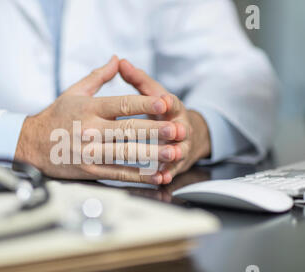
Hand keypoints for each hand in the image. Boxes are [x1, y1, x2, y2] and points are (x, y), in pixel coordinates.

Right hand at [15, 56, 179, 183]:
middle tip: (176, 129)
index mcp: (89, 108)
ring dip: (151, 153)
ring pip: (125, 153)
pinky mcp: (89, 169)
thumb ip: (98, 76)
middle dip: (154, 130)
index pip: (121, 104)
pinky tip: (155, 174)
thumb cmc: (55, 117)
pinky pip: (117, 173)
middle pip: (128, 130)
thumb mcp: (74, 91)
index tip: (163, 103)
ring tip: (172, 152)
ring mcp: (89, 151)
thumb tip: (116, 59)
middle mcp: (90, 129)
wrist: (31, 144)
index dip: (144, 103)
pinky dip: (138, 175)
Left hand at [119, 59, 210, 183]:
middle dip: (174, 129)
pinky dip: (166, 174)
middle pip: (178, 127)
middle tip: (172, 130)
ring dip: (173, 153)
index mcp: (172, 108)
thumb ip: (137, 80)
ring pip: (177, 150)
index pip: (172, 102)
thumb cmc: (162, 111)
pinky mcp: (175, 164)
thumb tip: (119, 61)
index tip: (164, 100)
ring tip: (170, 155)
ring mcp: (179, 146)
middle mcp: (179, 127)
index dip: (168, 101)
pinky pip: (171, 170)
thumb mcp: (153, 94)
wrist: (184, 133)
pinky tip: (161, 178)